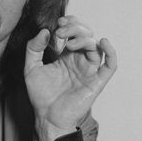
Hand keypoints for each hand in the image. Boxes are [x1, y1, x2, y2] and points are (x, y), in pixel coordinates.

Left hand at [24, 16, 116, 140]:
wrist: (47, 117)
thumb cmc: (41, 96)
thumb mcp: (31, 68)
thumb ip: (33, 48)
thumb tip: (44, 32)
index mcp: (66, 56)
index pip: (73, 33)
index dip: (69, 24)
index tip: (58, 23)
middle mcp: (79, 61)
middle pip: (86, 35)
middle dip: (75, 28)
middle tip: (61, 32)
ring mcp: (89, 70)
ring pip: (96, 46)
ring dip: (84, 39)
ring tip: (69, 43)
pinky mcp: (97, 81)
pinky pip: (110, 65)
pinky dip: (111, 51)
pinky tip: (102, 42)